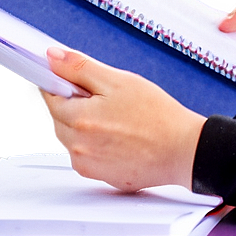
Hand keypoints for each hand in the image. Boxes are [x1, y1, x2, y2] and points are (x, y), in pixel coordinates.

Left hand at [39, 47, 206, 191]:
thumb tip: (52, 57)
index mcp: (79, 119)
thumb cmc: (158, 117)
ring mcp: (91, 167)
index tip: (79, 84)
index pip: (51, 97)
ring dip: (87, 130)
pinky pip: (90, 158)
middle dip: (77, 109)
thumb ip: (80, 68)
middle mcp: (79, 147)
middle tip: (108, 103)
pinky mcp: (104, 178)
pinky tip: (122, 141)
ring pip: (75, 141)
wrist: (184, 150)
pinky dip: (99, 149)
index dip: (64, 86)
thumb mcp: (119, 81)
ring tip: (119, 123)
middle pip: (61, 121)